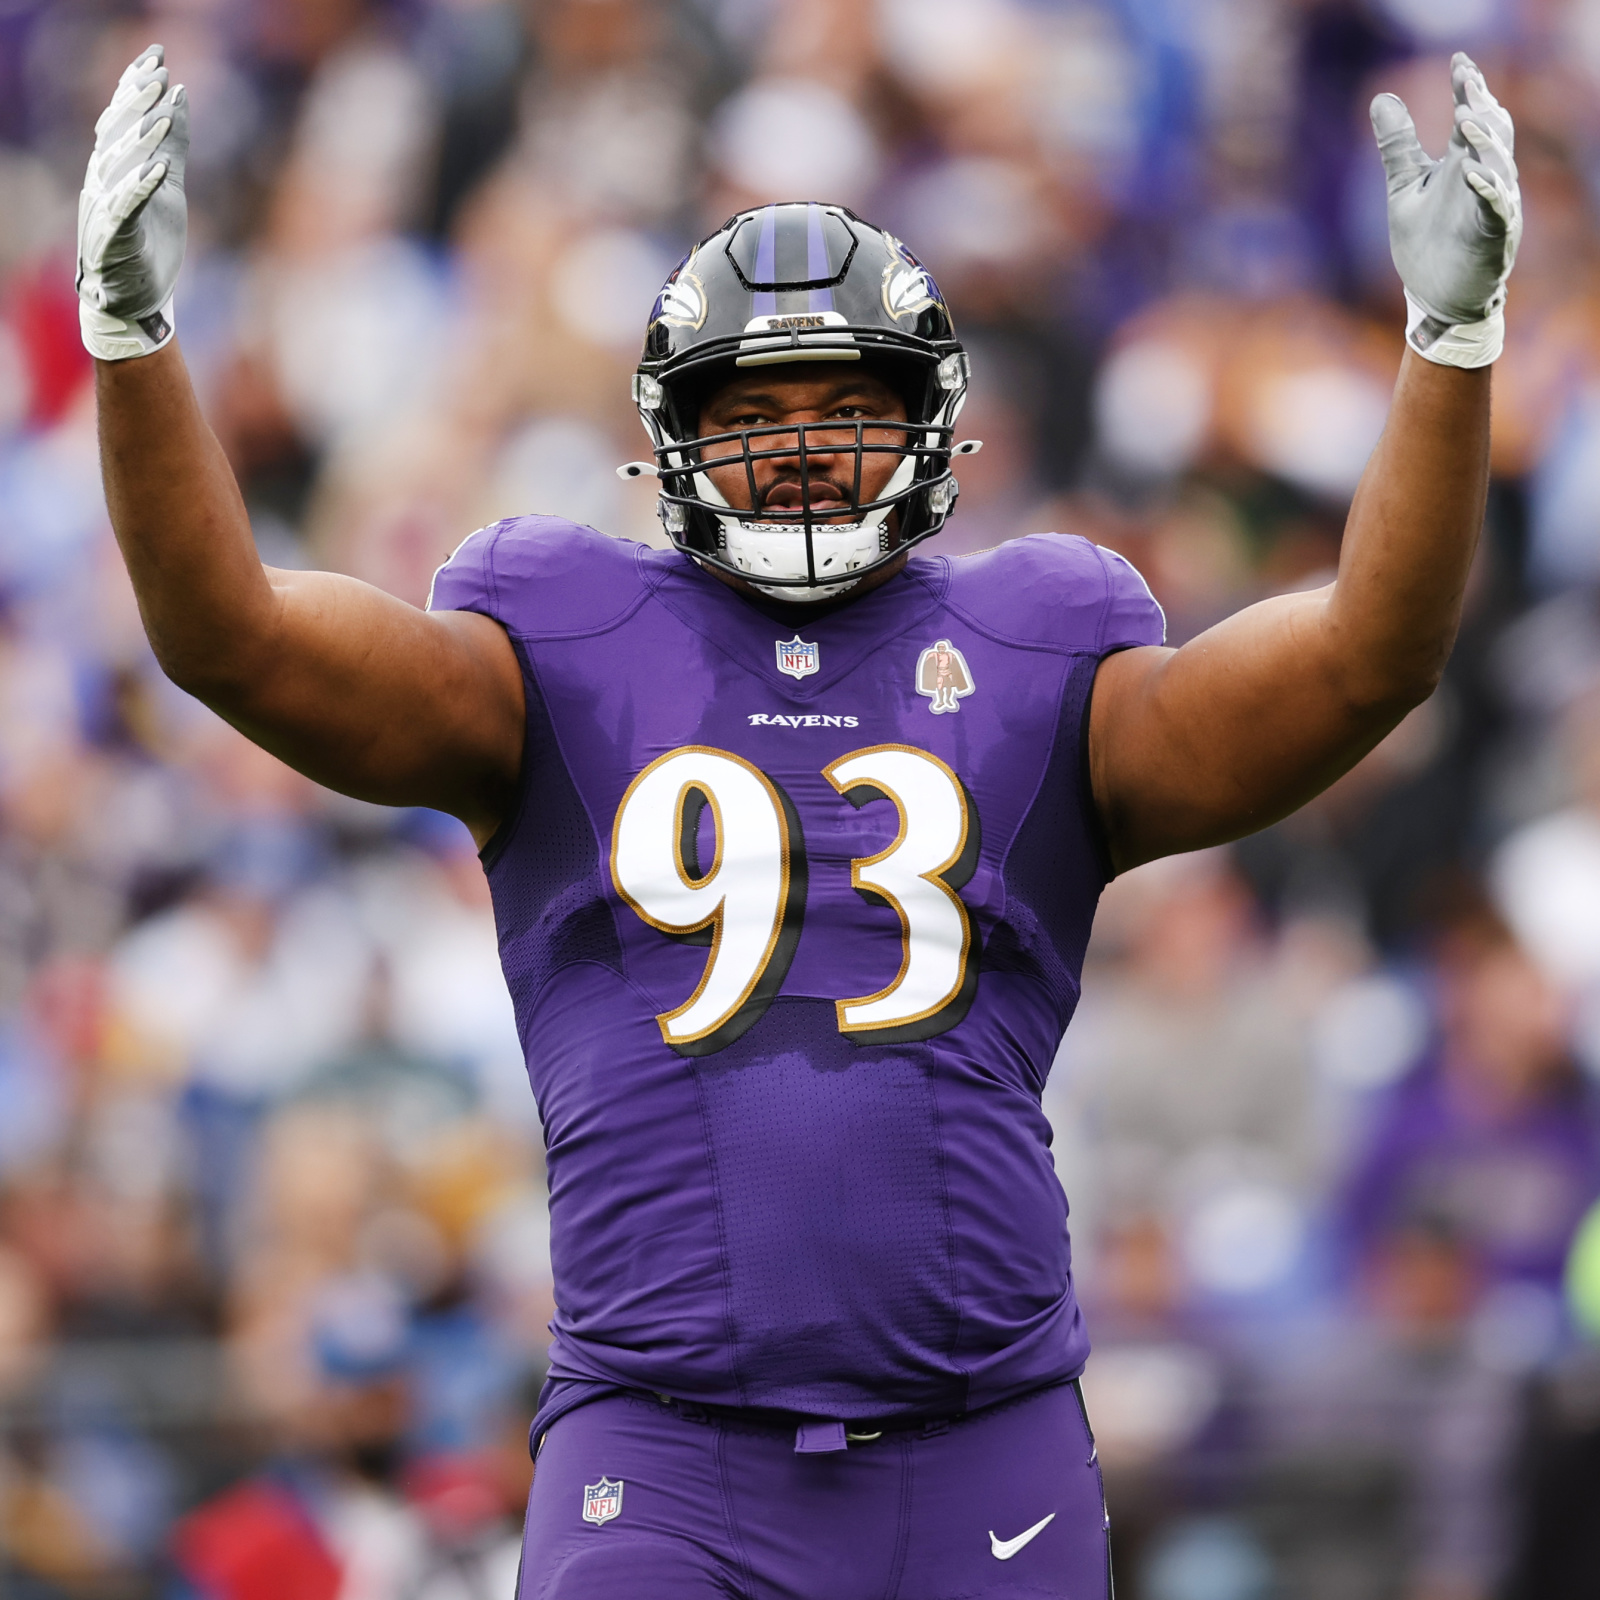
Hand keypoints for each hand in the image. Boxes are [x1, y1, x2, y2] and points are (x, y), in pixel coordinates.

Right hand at [77, 44, 188, 361]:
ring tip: (164, 114)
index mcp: (115, 169)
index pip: (121, 118)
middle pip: (117, 135)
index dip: (134, 88)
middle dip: (138, 103)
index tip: (156, 59)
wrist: (134, 299)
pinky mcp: (114, 238)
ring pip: (118, 167)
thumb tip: (181, 98)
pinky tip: (157, 170)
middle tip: (158, 74)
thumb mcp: (169, 187)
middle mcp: (103, 183)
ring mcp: (105, 209)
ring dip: (142, 140)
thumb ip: (172, 146)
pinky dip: (140, 189)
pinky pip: (125, 209)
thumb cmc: (150, 242)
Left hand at [1371, 52, 1519, 366]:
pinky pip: (1496, 208)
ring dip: (1485, 141)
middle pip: (1492, 133)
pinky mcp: (1493, 235)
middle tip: (1466, 82)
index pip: (1472, 117)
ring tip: (1467, 118)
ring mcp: (1492, 206)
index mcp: (1462, 163)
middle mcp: (1482, 178)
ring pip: (1500, 164)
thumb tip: (1382, 96)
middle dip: (1481, 106)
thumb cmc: (1425, 241)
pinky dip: (1486, 189)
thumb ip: (1398, 146)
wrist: (1435, 296)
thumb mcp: (1405, 187)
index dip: (1469, 88)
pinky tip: (1471, 173)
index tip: (1459, 61)